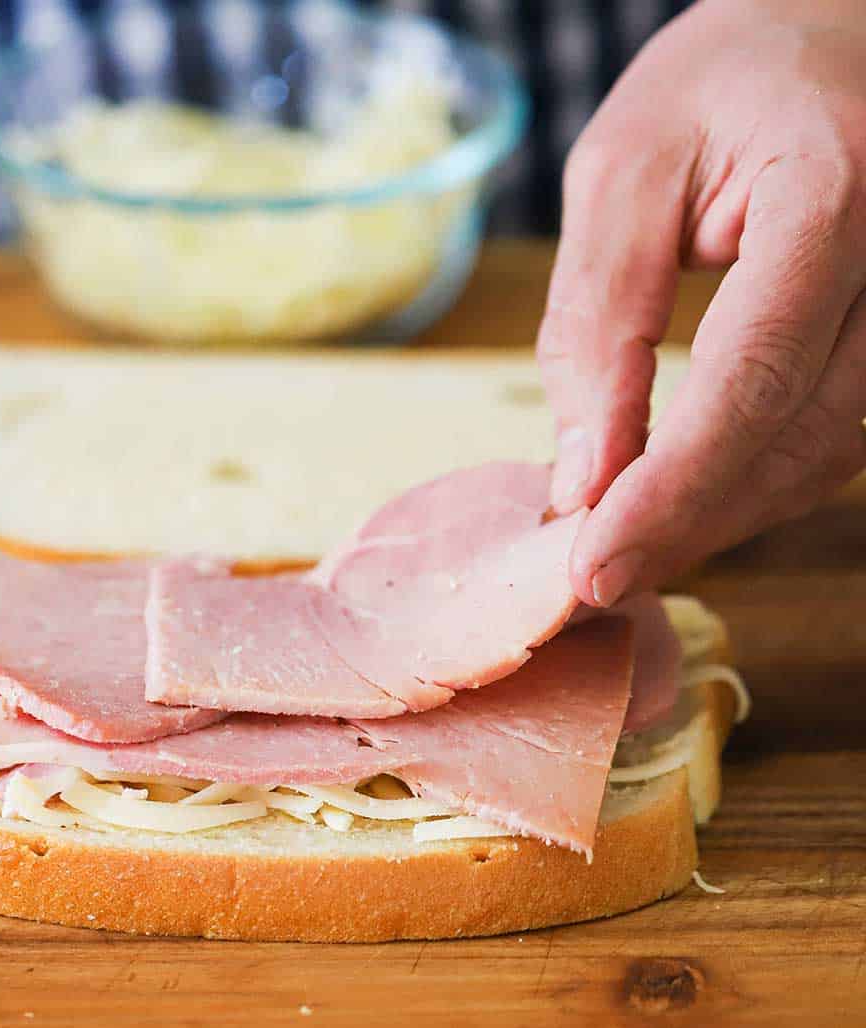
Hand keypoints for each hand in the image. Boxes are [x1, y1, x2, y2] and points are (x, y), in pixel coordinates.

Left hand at [538, 0, 865, 605]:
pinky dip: (755, 487)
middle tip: (592, 580)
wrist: (830, 33)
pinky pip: (838, 440)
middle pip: (799, 438)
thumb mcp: (622, 173)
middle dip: (688, 525)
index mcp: (834, 192)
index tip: (593, 566)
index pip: (753, 378)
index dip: (671, 490)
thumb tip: (582, 471)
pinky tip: (687, 508)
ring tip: (627, 554)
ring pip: (828, 458)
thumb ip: (596, 319)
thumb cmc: (720, 85)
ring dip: (721, 520)